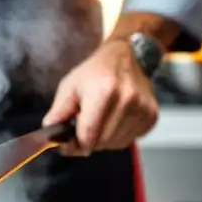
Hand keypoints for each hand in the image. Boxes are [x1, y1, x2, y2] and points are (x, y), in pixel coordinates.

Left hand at [41, 40, 158, 155]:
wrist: (127, 56)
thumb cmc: (95, 71)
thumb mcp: (70, 85)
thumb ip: (59, 110)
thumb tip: (49, 130)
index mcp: (103, 92)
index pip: (88, 135)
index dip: (74, 145)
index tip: (66, 145)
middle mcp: (126, 101)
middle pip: (101, 142)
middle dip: (87, 141)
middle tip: (82, 129)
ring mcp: (142, 109)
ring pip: (116, 144)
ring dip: (103, 140)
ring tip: (98, 122)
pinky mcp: (151, 116)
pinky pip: (129, 140)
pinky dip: (117, 137)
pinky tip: (113, 121)